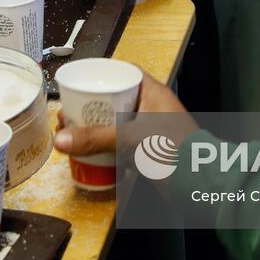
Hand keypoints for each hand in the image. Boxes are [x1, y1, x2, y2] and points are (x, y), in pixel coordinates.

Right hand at [54, 70, 194, 156]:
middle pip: (116, 99)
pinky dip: (106, 145)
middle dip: (91, 106)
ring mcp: (150, 129)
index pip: (125, 73)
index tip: (79, 82)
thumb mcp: (131, 139)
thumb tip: (60, 139)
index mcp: (153, 93)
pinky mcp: (147, 150)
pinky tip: (88, 151)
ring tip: (72, 132)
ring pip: (116, 122)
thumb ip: (96, 139)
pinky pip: (121, 142)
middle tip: (69, 113)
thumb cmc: (171, 151)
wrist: (199, 185)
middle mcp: (152, 107)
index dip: (102, 75)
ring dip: (96, 127)